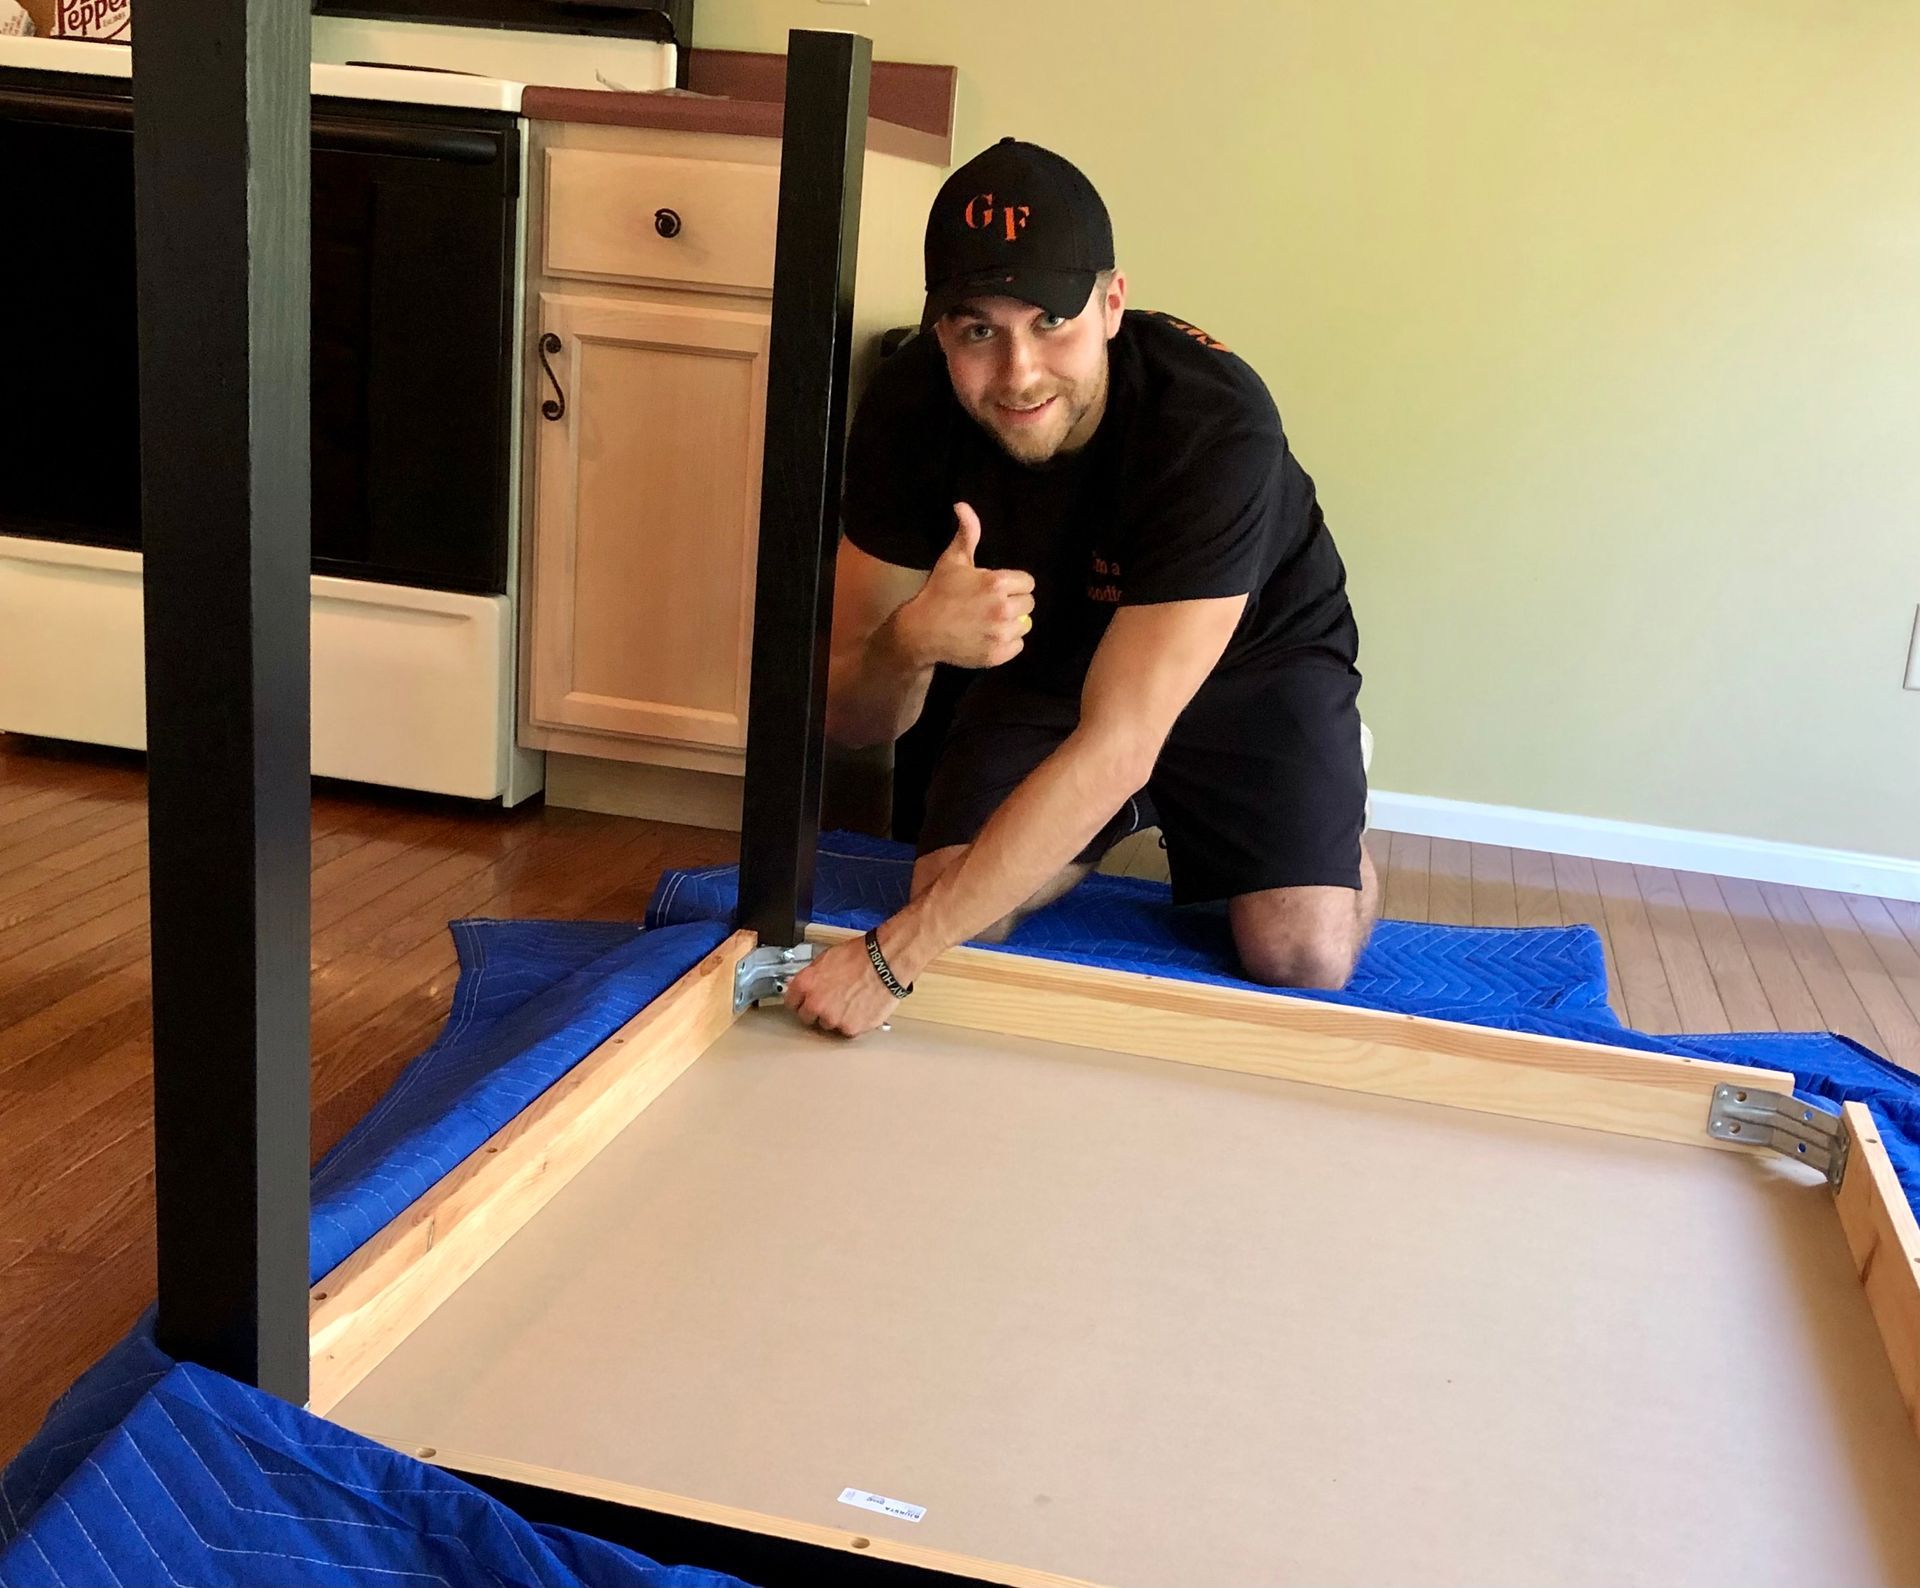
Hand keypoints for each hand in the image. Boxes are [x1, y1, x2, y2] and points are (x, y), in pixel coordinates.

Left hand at [785, 931, 902, 1037]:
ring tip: (852, 1001)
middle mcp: (815, 1004)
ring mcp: (833, 1019)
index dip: (800, 1002)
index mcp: (805, 984)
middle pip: (807, 1018)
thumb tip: (806, 986)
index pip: (791, 1003)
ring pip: (828, 1025)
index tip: (805, 1002)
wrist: (885, 963)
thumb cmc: (861, 956)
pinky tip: (861, 1007)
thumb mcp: (827, 959)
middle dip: (817, 1011)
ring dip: (836, 1018)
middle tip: (833, 1001)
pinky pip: (847, 1031)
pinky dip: (853, 1022)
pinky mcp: (850, 1029)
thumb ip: (812, 976)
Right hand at [896, 503, 1034, 669]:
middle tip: (992, 605)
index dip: (1013, 584)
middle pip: (1029, 604)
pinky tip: (988, 636)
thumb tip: (962, 505)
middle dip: (1013, 602)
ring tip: (990, 621)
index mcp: (997, 583)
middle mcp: (1003, 609)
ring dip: (1011, 623)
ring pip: (1024, 625)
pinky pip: (1018, 646)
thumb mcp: (953, 560)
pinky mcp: (997, 655)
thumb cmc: (938, 593)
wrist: (921, 631)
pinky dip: (1007, 643)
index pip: (1028, 582)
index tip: (996, 588)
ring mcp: (1000, 634)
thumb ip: (967, 533)